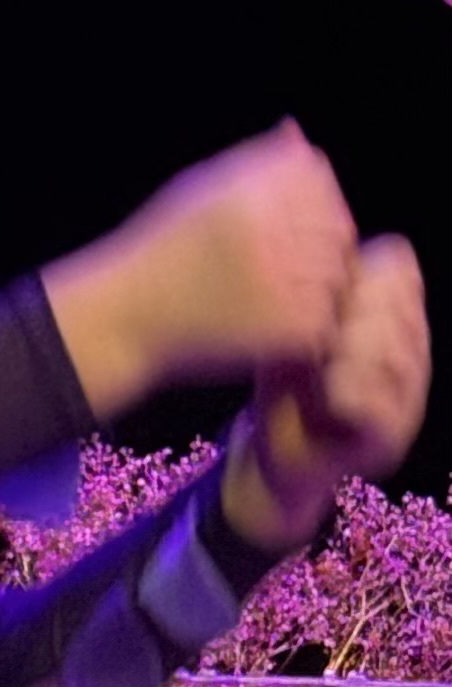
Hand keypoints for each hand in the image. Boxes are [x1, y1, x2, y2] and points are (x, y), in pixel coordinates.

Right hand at [44, 123, 358, 424]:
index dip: (306, 199)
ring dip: (314, 288)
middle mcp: (268, 225)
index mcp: (249, 185)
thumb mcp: (198, 189)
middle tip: (284, 270)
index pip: (317, 174)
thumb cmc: (160, 250)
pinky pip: (324, 319)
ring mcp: (279, 277)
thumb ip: (253, 161)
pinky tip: (268, 328)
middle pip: (337, 224)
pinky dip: (303, 329)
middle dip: (318, 245)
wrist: (124, 317)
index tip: (280, 225)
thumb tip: (295, 133)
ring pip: (337, 273)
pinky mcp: (284, 326)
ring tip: (272, 300)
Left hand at [221, 235, 431, 548]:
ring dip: (355, 348)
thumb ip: (308, 289)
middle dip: (358, 307)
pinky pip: (383, 404)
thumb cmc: (284, 384)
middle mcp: (409, 353)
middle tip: (320, 319)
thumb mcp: (293, 325)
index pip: (399, 270)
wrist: (277, 458)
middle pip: (400, 307)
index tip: (321, 280)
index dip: (361, 269)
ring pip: (396, 353)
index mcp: (392, 318)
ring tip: (321, 354)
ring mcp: (406, 396)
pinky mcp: (388, 436)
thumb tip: (299, 228)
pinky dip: (353, 391)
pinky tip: (326, 388)